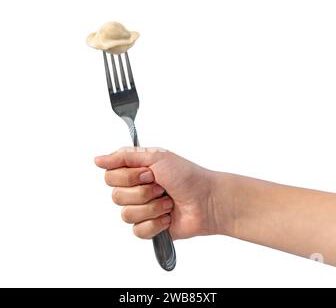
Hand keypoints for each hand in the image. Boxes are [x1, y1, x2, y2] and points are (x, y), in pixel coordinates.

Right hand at [94, 147, 231, 239]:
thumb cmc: (187, 176)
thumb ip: (124, 156)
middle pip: (116, 196)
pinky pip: (138, 231)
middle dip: (142, 192)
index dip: (128, 177)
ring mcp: (142, 210)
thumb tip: (98, 160)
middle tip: (161, 186)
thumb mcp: (157, 156)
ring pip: (126, 214)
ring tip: (168, 202)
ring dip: (152, 207)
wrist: (207, 200)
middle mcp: (136, 190)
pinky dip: (156, 223)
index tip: (148, 173)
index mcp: (136, 172)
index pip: (110, 176)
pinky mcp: (149, 228)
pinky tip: (168, 217)